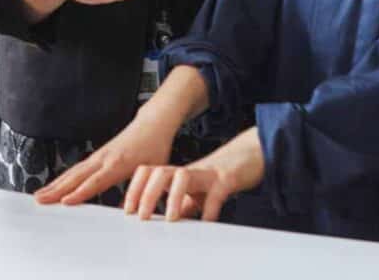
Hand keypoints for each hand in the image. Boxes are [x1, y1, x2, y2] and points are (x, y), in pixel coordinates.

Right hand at [35, 106, 179, 204]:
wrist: (153, 124)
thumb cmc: (155, 147)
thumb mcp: (153, 171)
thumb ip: (142, 191)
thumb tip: (132, 213)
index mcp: (119, 164)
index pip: (96, 182)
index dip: (80, 193)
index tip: (65, 202)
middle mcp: (104, 159)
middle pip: (77, 177)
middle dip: (57, 190)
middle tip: (39, 200)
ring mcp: (98, 156)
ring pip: (73, 172)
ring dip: (55, 184)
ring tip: (39, 196)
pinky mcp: (97, 156)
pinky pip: (77, 169)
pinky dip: (63, 178)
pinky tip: (54, 186)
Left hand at [122, 127, 263, 221]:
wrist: (250, 155)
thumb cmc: (220, 174)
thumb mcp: (197, 191)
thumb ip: (183, 203)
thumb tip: (170, 218)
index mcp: (178, 174)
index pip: (148, 173)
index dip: (135, 189)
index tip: (128, 210)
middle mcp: (190, 170)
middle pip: (159, 172)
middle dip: (146, 194)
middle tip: (142, 216)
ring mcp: (208, 172)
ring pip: (183, 176)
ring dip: (173, 197)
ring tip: (170, 218)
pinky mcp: (227, 178)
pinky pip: (216, 192)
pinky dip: (210, 209)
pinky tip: (206, 222)